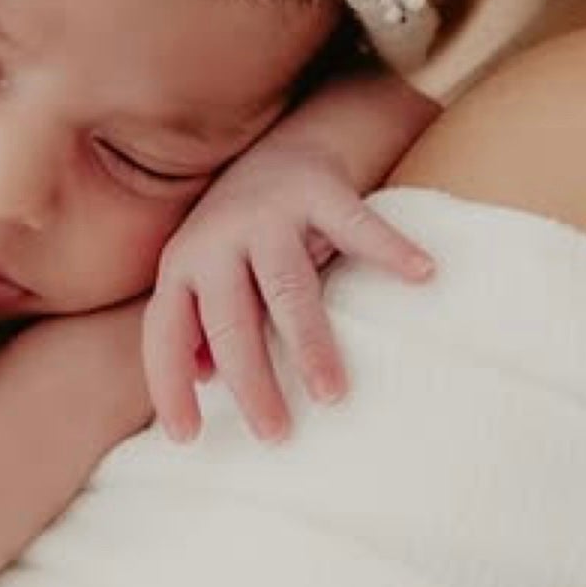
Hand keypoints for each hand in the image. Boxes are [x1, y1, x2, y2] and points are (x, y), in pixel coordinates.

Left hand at [140, 120, 434, 445]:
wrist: (281, 148)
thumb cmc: (244, 237)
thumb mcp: (208, 278)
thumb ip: (199, 324)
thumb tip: (200, 379)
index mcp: (181, 265)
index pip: (164, 332)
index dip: (169, 385)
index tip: (187, 438)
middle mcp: (216, 238)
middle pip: (229, 322)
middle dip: (252, 382)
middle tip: (275, 433)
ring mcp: (267, 213)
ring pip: (286, 288)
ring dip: (309, 344)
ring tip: (331, 393)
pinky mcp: (317, 189)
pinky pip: (356, 225)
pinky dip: (390, 250)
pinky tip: (421, 274)